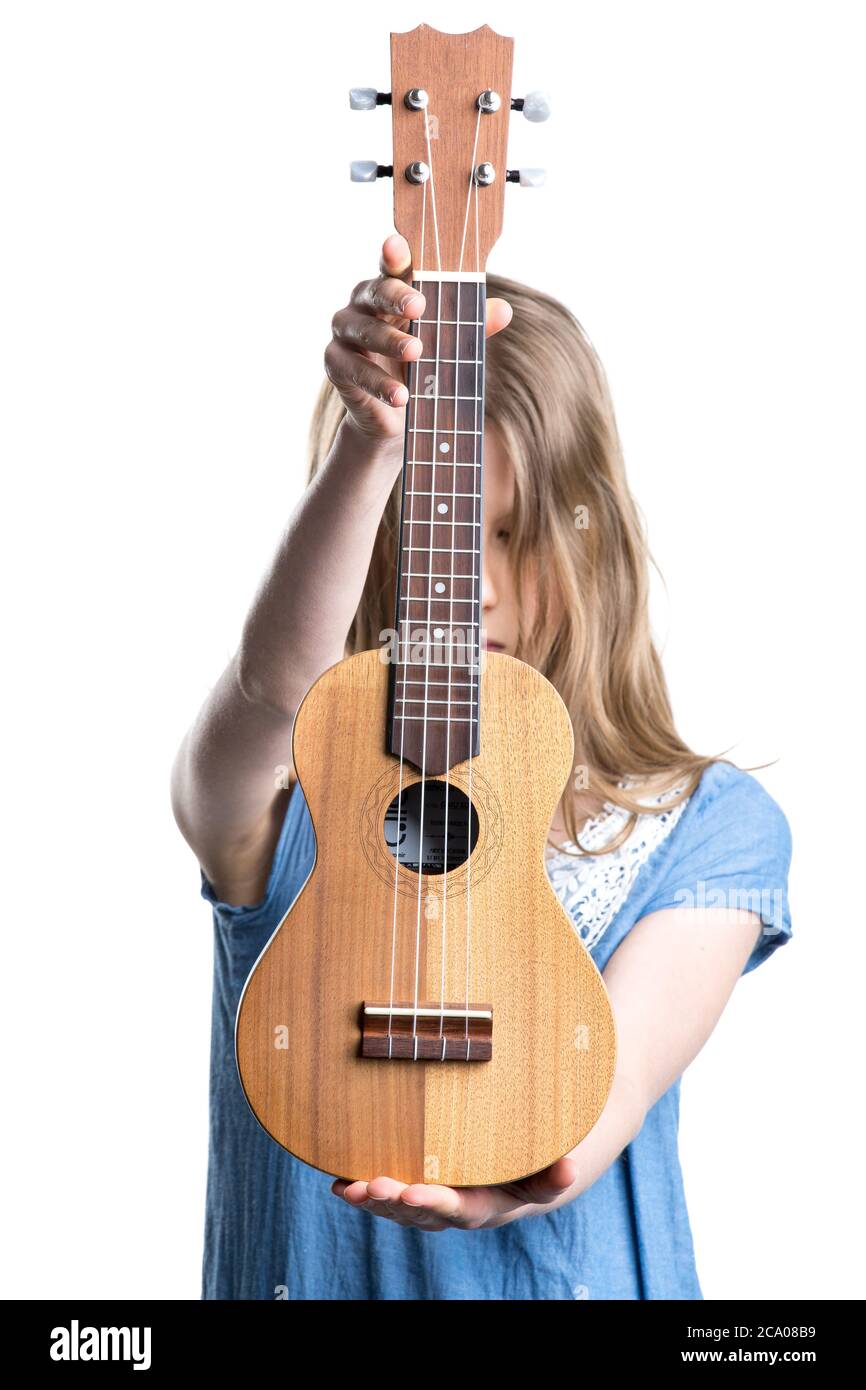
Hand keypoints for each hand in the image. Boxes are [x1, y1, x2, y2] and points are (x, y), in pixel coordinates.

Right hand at [324, 233, 512, 449]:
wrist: (396, 415)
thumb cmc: (422, 366)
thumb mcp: (449, 345)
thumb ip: (470, 326)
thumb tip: (503, 310)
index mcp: (390, 291)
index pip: (391, 267)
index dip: (393, 255)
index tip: (398, 246)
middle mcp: (362, 306)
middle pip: (372, 291)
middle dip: (395, 296)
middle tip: (420, 306)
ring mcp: (345, 335)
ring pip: (363, 330)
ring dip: (390, 341)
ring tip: (417, 352)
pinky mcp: (336, 366)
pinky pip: (354, 370)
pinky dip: (378, 383)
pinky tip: (401, 395)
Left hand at [330, 1156, 577, 1230]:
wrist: (523, 1170)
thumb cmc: (534, 1165)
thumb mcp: (546, 1171)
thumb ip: (553, 1175)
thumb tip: (569, 1167)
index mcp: (484, 1207)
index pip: (456, 1208)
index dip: (432, 1202)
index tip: (410, 1192)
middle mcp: (453, 1210)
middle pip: (419, 1213)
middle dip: (392, 1201)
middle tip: (369, 1186)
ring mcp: (431, 1202)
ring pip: (397, 1208)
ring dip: (371, 1199)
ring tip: (346, 1189)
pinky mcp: (416, 1188)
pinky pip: (388, 1195)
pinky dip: (363, 1192)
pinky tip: (338, 1184)